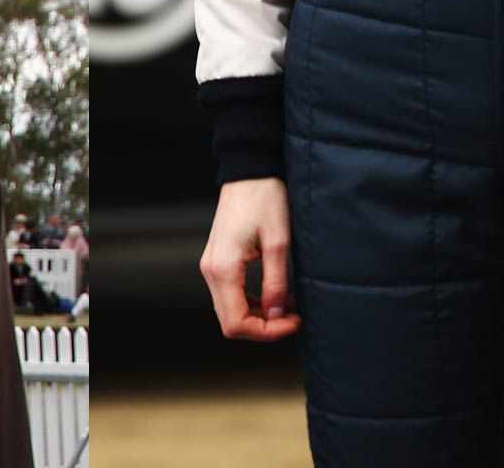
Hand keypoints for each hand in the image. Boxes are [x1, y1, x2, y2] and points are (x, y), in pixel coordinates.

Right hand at [199, 177, 298, 341]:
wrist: (250, 171)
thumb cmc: (265, 199)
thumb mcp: (278, 242)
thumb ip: (275, 283)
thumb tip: (276, 316)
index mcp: (223, 268)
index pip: (237, 322)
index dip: (266, 332)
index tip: (292, 322)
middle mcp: (211, 270)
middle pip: (230, 322)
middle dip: (263, 327)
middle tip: (292, 317)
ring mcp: (211, 265)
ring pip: (229, 310)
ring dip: (258, 316)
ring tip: (287, 304)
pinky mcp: (217, 260)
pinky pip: (230, 294)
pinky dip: (251, 301)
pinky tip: (273, 292)